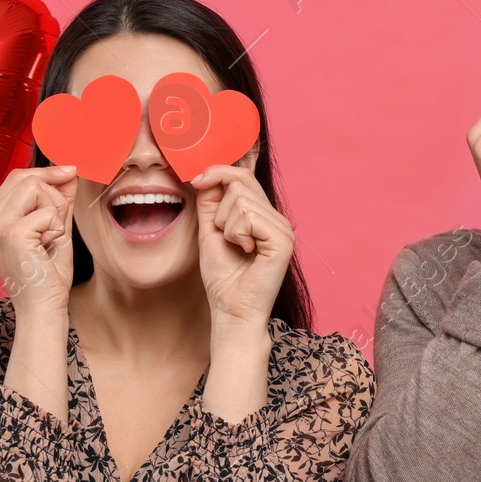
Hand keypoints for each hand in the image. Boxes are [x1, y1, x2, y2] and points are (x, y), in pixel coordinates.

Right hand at [0, 164, 77, 316]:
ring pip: (36, 188)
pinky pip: (47, 211)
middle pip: (26, 177)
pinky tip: (48, 247)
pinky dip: (57, 228)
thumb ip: (58, 201)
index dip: (46, 172)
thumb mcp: (54, 229)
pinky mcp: (12, 234)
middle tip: (58, 222)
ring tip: (50, 238)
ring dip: (55, 211)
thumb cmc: (47, 276)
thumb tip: (68, 173)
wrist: (43, 308)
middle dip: (53, 193)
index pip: (17, 176)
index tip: (70, 172)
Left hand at [190, 164, 293, 333]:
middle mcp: (277, 218)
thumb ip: (211, 201)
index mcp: (263, 215)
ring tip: (237, 248)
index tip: (197, 181)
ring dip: (227, 226)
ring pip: (241, 200)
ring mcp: (283, 228)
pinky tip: (246, 252)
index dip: (219, 171)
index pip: (243, 176)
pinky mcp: (283, 240)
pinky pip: (248, 217)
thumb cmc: (223, 277)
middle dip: (220, 209)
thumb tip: (207, 172)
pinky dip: (236, 234)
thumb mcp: (210, 230)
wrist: (231, 310)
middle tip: (224, 236)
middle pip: (240, 182)